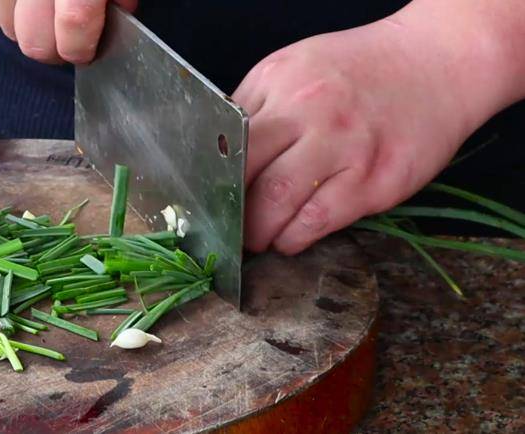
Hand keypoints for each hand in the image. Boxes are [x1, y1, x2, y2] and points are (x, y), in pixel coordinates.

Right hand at [0, 0, 136, 63]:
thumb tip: (119, 17)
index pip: (74, 23)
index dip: (81, 47)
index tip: (86, 51)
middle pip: (34, 39)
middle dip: (53, 50)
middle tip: (67, 40)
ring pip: (6, 27)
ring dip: (26, 30)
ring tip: (43, 14)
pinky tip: (19, 4)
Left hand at [234, 11, 508, 254]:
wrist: (435, 63)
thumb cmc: (356, 71)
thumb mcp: (293, 70)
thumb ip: (255, 109)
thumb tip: (216, 157)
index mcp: (280, 82)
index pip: (225, 141)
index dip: (211, 179)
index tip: (206, 201)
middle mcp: (310, 112)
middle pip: (247, 177)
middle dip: (231, 214)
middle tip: (228, 230)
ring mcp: (347, 147)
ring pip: (280, 205)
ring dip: (260, 232)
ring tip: (258, 238)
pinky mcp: (378, 180)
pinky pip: (321, 221)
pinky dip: (296, 237)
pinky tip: (291, 238)